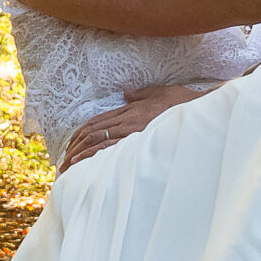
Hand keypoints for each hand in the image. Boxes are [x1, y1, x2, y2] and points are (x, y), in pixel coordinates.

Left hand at [59, 85, 207, 170]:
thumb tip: (126, 93)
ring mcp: (131, 128)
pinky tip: (83, 164)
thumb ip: (139, 94)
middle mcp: (126, 118)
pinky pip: (110, 147)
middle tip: (62, 162)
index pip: (96, 121)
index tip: (70, 147)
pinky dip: (94, 155)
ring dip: (79, 154)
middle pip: (91, 131)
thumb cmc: (181, 101)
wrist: (197, 108)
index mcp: (129, 109)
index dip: (80, 134)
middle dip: (74, 147)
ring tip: (67, 167)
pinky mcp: (138, 138)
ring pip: (96, 139)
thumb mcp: (158, 92)